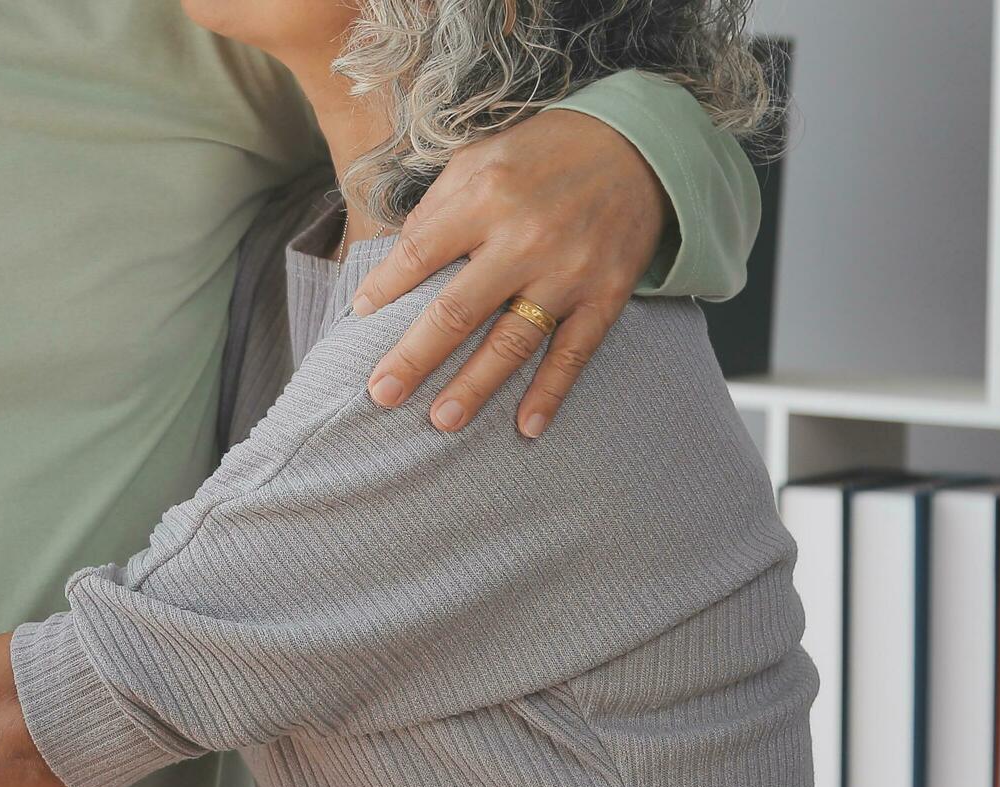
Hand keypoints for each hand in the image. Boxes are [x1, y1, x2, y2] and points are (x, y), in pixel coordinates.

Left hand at [350, 110, 667, 437]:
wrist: (639, 147)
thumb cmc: (546, 153)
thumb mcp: (483, 157)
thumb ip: (439, 205)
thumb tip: (399, 258)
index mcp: (486, 197)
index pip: (420, 253)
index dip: (385, 288)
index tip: (360, 317)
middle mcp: (525, 238)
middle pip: (457, 311)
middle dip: (414, 357)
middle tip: (381, 394)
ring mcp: (568, 272)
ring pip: (512, 342)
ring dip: (475, 387)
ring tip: (442, 421)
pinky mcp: (606, 295)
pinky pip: (574, 353)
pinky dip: (552, 393)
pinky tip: (527, 427)